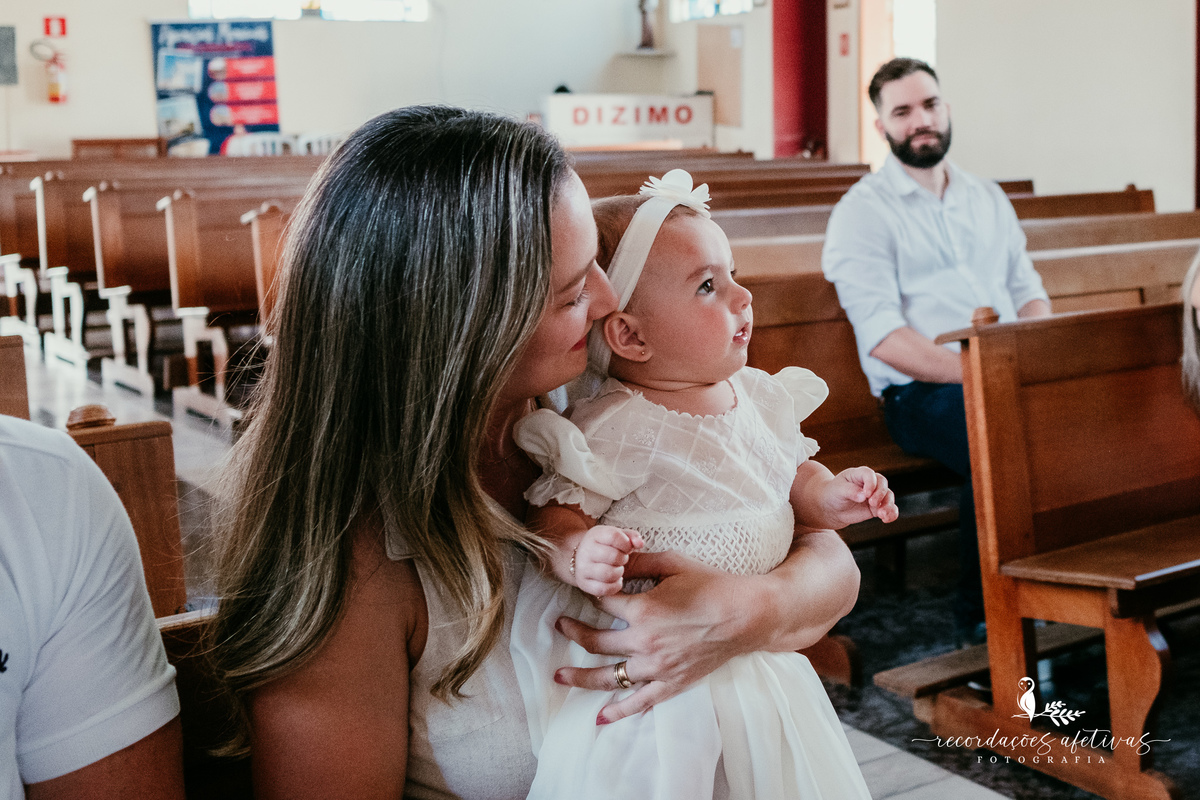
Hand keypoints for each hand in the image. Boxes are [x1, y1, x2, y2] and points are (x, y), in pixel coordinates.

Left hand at [554, 550, 752, 723]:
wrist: (747, 615)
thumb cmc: (712, 585)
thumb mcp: (673, 563)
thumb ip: (639, 562)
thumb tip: (613, 558)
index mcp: (642, 609)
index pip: (602, 603)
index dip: (591, 595)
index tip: (585, 590)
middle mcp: (644, 641)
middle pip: (595, 642)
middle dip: (573, 633)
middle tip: (560, 627)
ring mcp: (657, 666)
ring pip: (609, 676)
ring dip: (581, 677)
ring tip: (560, 677)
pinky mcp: (672, 683)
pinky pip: (640, 701)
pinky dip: (619, 711)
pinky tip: (599, 717)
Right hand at [572, 526, 643, 595]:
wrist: (581, 557)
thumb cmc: (605, 545)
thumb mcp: (617, 536)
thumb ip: (632, 536)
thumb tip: (640, 544)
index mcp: (594, 535)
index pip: (614, 536)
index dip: (626, 544)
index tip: (626, 548)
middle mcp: (586, 550)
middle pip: (613, 556)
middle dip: (623, 559)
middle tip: (621, 559)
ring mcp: (582, 568)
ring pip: (608, 574)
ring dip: (619, 573)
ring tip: (617, 569)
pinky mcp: (583, 583)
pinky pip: (603, 589)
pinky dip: (614, 586)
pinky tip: (615, 580)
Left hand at [829, 466, 897, 524]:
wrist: (832, 509)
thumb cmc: (833, 495)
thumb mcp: (838, 491)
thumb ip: (850, 491)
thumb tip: (863, 496)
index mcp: (859, 474)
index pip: (869, 474)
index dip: (871, 483)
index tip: (867, 494)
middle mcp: (870, 483)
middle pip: (882, 483)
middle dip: (880, 493)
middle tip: (872, 503)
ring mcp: (875, 495)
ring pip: (888, 496)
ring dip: (888, 505)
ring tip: (881, 515)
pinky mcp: (878, 507)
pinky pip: (890, 509)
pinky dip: (892, 514)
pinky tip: (887, 520)